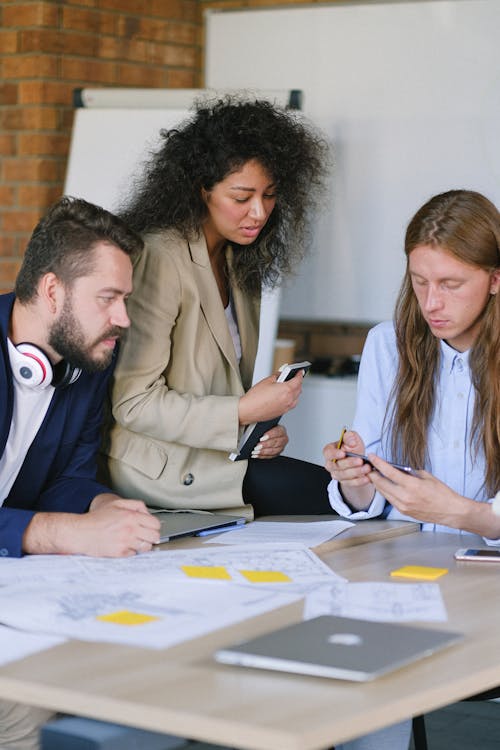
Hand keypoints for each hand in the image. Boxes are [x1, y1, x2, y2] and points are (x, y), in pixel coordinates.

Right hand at [23, 496, 160, 556]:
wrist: (81, 532)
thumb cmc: (96, 519)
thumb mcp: (116, 504)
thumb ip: (135, 505)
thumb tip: (147, 513)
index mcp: (131, 516)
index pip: (155, 524)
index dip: (154, 526)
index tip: (150, 528)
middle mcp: (130, 529)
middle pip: (154, 536)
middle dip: (151, 536)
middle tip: (145, 535)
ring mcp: (126, 542)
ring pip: (146, 547)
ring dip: (142, 545)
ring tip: (134, 541)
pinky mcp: (120, 553)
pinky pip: (134, 554)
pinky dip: (131, 551)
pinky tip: (124, 546)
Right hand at [238, 370, 302, 424]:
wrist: (249, 410)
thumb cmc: (255, 397)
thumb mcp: (267, 381)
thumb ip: (277, 376)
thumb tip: (281, 375)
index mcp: (287, 390)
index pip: (298, 380)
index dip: (300, 374)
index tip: (300, 371)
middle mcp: (289, 399)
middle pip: (299, 389)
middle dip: (298, 382)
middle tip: (294, 377)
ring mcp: (286, 407)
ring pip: (296, 398)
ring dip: (295, 391)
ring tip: (290, 386)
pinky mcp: (282, 412)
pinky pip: (291, 404)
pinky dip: (291, 399)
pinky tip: (285, 396)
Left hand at [251, 424, 287, 458]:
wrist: (262, 434)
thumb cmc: (262, 428)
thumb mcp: (262, 425)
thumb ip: (262, 426)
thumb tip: (257, 424)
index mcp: (281, 429)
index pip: (277, 432)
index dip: (269, 435)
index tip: (261, 438)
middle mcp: (283, 438)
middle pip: (276, 442)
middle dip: (265, 445)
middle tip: (257, 446)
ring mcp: (280, 447)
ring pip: (274, 451)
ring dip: (263, 452)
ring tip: (255, 451)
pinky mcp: (276, 453)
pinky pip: (270, 456)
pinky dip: (262, 456)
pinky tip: (256, 455)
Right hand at [323, 430, 374, 507]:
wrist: (360, 460)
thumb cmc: (353, 449)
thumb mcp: (353, 439)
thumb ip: (350, 437)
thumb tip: (351, 441)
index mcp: (330, 451)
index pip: (328, 453)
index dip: (335, 454)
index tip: (343, 453)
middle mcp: (331, 464)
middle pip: (337, 465)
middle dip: (349, 463)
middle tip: (360, 461)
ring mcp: (336, 474)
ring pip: (344, 475)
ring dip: (356, 472)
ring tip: (366, 468)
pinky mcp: (344, 482)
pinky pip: (350, 483)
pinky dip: (359, 481)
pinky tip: (366, 477)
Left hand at [368, 455, 499, 537]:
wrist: (450, 511)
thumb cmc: (442, 493)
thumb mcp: (426, 476)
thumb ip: (410, 473)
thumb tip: (397, 469)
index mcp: (411, 485)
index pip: (388, 472)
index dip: (378, 463)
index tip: (372, 457)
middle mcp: (404, 497)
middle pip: (381, 483)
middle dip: (373, 474)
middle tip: (369, 467)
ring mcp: (403, 506)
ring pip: (383, 493)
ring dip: (378, 484)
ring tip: (376, 475)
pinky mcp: (403, 512)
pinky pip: (390, 500)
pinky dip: (386, 492)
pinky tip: (386, 486)